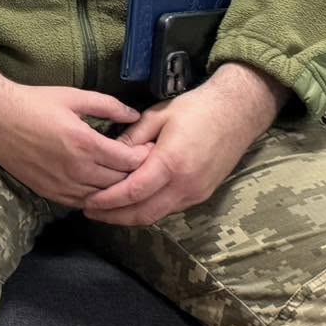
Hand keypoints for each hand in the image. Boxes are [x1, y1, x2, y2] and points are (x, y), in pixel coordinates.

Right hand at [0, 59, 148, 207]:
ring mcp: (63, 184)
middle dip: (135, 173)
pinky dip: (96, 198)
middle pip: (120, 181)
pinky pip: (83, 203)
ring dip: (117, 189)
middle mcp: (76, 168)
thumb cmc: (34, 102)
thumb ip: (107, 105)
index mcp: (85, 142)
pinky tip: (100, 187)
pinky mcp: (50, 193)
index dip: (144, 156)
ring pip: (103, 197)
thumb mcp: (72, 96)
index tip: (150, 150)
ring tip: (124, 177)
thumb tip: (135, 116)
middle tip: (143, 165)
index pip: (128, 160)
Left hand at [83, 62, 284, 226]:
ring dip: (130, 216)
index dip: (108, 200)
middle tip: (89, 212)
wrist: (237, 114)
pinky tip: (131, 204)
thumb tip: (108, 152)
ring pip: (157, 214)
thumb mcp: (158, 116)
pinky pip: (170, 209)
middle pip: (144, 212)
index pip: (134, 191)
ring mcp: (196, 193)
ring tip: (104, 211)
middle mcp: (185, 185)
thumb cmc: (196, 109)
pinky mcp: (202, 195)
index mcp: (171, 163)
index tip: (87, 202)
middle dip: (114, 216)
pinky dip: (148, 210)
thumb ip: (133, 138)